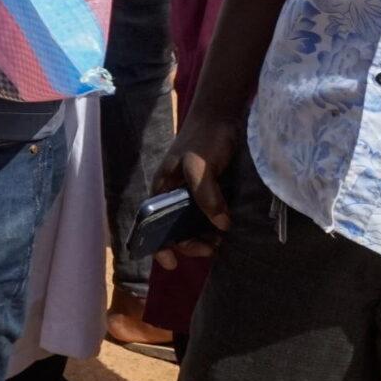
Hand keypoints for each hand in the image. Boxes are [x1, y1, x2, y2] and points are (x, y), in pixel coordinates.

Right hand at [151, 105, 238, 267]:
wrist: (222, 115)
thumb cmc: (204, 137)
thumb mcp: (199, 164)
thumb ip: (206, 194)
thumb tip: (221, 226)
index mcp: (162, 188)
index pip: (152, 224)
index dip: (157, 246)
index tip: (171, 265)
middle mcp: (175, 195)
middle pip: (175, 229)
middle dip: (189, 244)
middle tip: (211, 249)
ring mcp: (193, 194)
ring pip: (193, 225)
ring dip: (204, 237)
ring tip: (222, 242)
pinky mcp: (212, 192)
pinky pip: (210, 216)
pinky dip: (216, 227)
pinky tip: (228, 230)